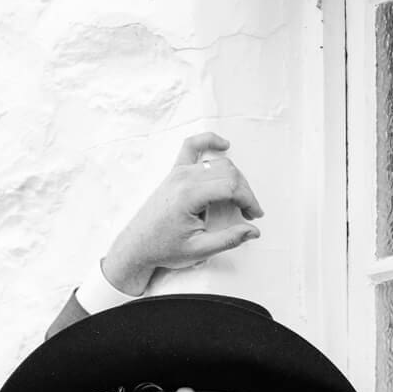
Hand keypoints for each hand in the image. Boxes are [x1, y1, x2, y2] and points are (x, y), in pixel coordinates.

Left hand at [100, 133, 262, 296]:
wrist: (138, 246)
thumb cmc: (163, 248)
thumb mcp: (199, 250)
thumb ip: (228, 240)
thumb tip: (253, 232)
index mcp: (189, 195)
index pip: (230, 186)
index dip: (249, 200)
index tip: (254, 215)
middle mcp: (183, 177)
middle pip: (228, 172)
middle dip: (244, 191)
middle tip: (248, 213)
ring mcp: (178, 172)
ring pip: (217, 163)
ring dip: (234, 177)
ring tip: (239, 199)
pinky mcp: (175, 172)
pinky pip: (193, 146)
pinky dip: (209, 141)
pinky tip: (223, 145)